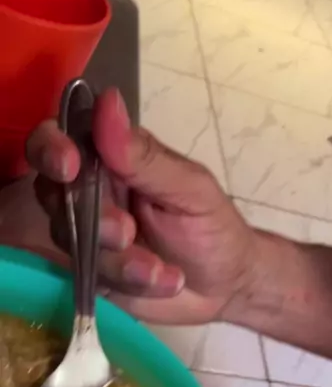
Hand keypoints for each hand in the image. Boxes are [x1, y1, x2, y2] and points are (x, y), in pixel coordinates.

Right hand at [26, 89, 255, 324]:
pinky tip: (165, 281)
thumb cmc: (212, 226)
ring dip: (119, 259)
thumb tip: (107, 101)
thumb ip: (145, 156)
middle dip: (92, 218)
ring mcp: (86, 233)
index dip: (52, 147)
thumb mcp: (189, 189)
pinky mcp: (89, 271)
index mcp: (113, 158)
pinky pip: (87, 276)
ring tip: (163, 269)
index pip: (61, 137)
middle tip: (127, 233)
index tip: (68, 165)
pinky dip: (128, 282)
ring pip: (71, 240)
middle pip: (53, 193)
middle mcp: (90, 192)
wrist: (225, 284)